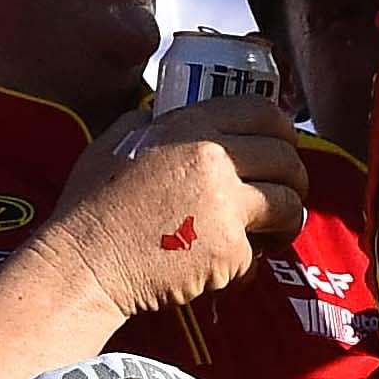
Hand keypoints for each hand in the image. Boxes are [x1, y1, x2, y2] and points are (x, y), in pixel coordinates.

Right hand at [44, 92, 307, 316]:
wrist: (84, 265)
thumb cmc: (90, 208)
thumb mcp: (114, 144)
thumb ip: (145, 121)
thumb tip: (161, 110)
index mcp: (189, 128)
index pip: (262, 111)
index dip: (282, 129)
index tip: (284, 145)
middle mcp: (213, 160)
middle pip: (286, 159)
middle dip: (294, 179)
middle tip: (282, 194)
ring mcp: (225, 206)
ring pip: (288, 206)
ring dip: (285, 221)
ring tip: (268, 232)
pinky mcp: (229, 251)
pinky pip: (258, 255)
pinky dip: (244, 266)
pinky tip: (217, 268)